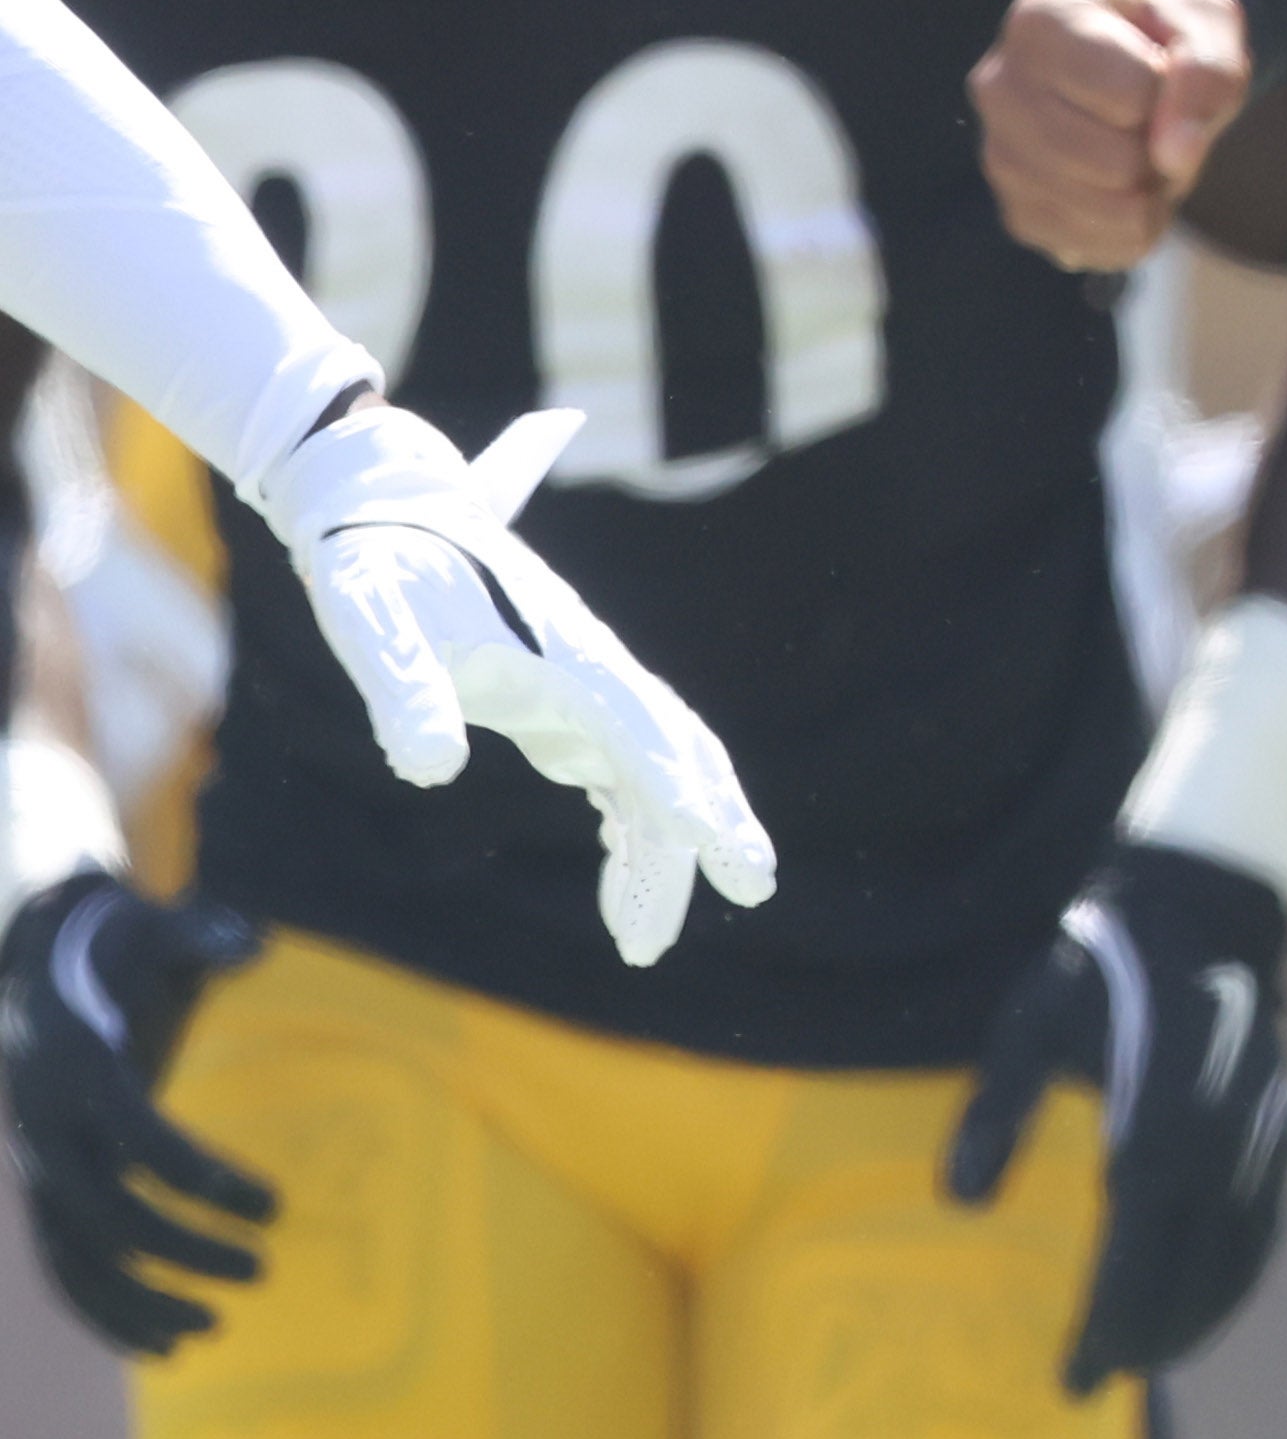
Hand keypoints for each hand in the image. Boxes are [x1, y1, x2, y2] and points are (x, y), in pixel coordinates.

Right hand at [1, 875, 268, 1354]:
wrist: (35, 962)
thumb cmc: (115, 944)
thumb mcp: (157, 924)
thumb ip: (204, 934)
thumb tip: (254, 944)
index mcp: (76, 1063)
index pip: (137, 1137)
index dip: (201, 1177)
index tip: (272, 1204)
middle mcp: (46, 1126)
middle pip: (104, 1215)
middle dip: (180, 1251)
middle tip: (261, 1268)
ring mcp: (39, 1163)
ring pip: (73, 1257)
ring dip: (136, 1303)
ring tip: (211, 1328)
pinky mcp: (45, 1187)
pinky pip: (64, 1265)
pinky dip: (105, 1310)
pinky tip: (163, 1342)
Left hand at [245, 403, 775, 964]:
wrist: (383, 507)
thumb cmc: (376, 567)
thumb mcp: (371, 623)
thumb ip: (404, 691)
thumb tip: (431, 772)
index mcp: (565, 658)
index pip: (646, 736)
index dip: (688, 800)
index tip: (732, 857)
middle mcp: (591, 672)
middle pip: (680, 754)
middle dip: (715, 824)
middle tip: (752, 891)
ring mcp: (582, 687)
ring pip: (655, 773)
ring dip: (663, 850)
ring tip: (640, 943)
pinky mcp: (558, 702)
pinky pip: (618, 776)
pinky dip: (631, 831)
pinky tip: (621, 888)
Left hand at [944, 843, 1286, 1394]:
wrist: (1208, 894)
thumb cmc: (1101, 962)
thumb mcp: (1031, 1018)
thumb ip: (998, 1108)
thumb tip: (962, 1204)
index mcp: (1157, 1110)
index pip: (1138, 1244)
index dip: (1112, 1316)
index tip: (1078, 1375)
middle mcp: (1221, 1129)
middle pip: (1196, 1260)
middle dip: (1154, 1329)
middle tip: (1105, 1377)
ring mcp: (1264, 1124)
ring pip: (1242, 1245)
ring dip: (1204, 1310)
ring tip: (1158, 1354)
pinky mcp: (1286, 1115)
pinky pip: (1271, 1212)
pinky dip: (1245, 1268)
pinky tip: (1214, 1296)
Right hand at [973, 0, 1253, 274]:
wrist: (1137, 66)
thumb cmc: (1168, 36)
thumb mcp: (1207, 24)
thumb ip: (1207, 71)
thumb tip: (1173, 155)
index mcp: (1041, 20)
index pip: (1131, 95)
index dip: (1172, 95)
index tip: (1160, 70)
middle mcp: (999, 88)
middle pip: (1114, 162)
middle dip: (1161, 150)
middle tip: (1155, 120)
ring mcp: (998, 156)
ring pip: (1108, 210)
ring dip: (1152, 189)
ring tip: (1139, 146)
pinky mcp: (1016, 213)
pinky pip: (1097, 248)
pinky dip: (1135, 225)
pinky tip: (1124, 183)